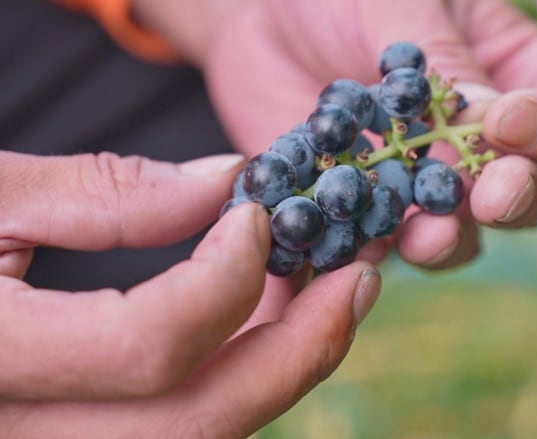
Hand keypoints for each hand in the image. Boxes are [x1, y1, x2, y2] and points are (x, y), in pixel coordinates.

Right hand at [0, 151, 380, 436]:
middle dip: (298, 351)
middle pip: (196, 424)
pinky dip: (233, 386)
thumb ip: (105, 194)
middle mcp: (17, 436)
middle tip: (359, 280)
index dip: (225, 278)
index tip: (256, 210)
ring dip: (279, 372)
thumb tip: (228, 183)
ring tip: (331, 301)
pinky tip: (266, 330)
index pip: (148, 348)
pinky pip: (172, 432)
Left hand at [134, 0, 536, 269]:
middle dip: (520, 196)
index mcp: (517, 75)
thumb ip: (445, 62)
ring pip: (468, 232)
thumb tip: (486, 121)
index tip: (508, 123)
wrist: (260, 15)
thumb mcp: (401, 2)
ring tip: (429, 234)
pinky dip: (377, 249)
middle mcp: (483, 140)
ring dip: (453, 238)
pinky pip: (388, 243)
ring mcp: (429, 182)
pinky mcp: (374, 210)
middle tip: (492, 194)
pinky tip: (357, 245)